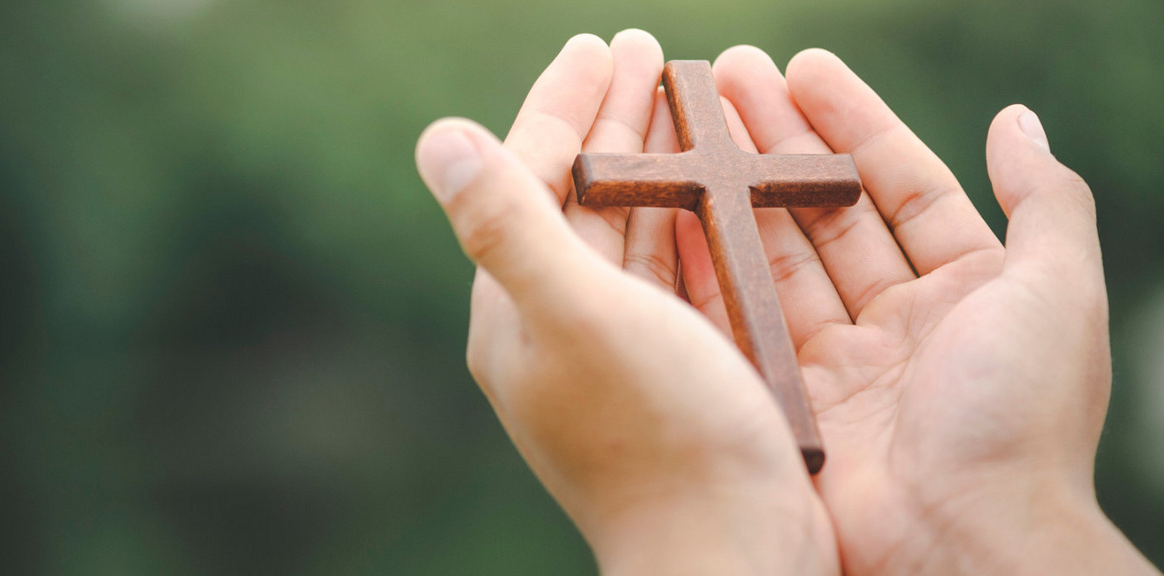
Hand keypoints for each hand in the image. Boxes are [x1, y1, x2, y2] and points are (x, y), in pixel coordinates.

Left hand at [414, 32, 835, 574]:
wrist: (727, 556)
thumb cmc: (658, 437)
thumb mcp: (576, 316)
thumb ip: (505, 223)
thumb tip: (435, 136)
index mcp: (516, 311)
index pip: (530, 179)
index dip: (564, 104)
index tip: (601, 41)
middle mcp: (557, 327)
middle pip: (582, 197)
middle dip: (613, 119)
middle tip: (648, 48)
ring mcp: (616, 352)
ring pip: (632, 231)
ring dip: (658, 159)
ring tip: (690, 97)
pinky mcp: (674, 372)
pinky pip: (677, 270)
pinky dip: (695, 216)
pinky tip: (726, 186)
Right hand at [675, 46, 1159, 574]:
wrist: (960, 544)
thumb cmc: (1018, 417)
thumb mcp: (1057, 292)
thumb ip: (1045, 201)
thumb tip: (1018, 119)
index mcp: (968, 295)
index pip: (902, 187)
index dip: (853, 124)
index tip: (802, 68)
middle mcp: (898, 327)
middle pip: (826, 215)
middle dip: (777, 144)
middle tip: (724, 79)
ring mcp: (836, 368)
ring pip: (775, 260)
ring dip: (734, 190)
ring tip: (686, 126)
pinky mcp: (785, 404)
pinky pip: (741, 320)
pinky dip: (707, 264)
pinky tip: (674, 208)